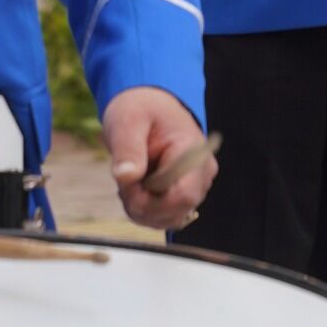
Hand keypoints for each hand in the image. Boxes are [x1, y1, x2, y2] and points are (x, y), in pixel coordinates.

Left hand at [104, 86, 214, 230]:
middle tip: (124, 179)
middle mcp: (202, 172)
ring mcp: (197, 185)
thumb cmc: (140, 110)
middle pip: (175, 211)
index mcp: (193, 151)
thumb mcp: (127, 121)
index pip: (181, 196)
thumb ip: (127, 149)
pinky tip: (137, 189)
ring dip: (142, 210)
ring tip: (130, 181)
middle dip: (142, 205)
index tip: (125, 182)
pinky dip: (147, 211)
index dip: (148, 200)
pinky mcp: (187, 193)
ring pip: (171, 219)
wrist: (148, 107)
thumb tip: (125, 177)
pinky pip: (167, 217)